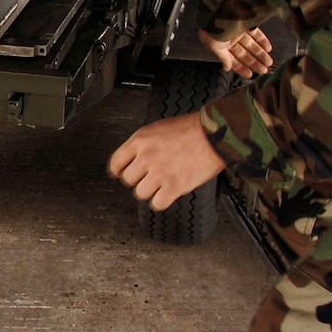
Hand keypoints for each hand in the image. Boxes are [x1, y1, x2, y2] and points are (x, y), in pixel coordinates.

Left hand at [107, 112, 226, 210]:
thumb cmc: (191, 129)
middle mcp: (146, 157)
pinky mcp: (174, 186)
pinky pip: (157, 203)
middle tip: (148, 177)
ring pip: (140, 193)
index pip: (117, 162)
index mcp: (140, 140)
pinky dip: (161, 201)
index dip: (118, 170)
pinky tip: (166, 195)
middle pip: (128, 179)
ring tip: (159, 185)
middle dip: (138, 179)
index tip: (120, 174)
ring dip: (149, 191)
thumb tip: (134, 158)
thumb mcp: (159, 128)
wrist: (214, 135)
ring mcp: (160, 173)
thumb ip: (144, 143)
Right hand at [202, 26, 272, 78]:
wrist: (217, 10)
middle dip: (254, 63)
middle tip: (263, 71)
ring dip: (261, 54)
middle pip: (244, 54)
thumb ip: (223, 58)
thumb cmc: (211, 27)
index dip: (241, 68)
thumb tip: (227, 68)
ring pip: (252, 45)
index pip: (232, 60)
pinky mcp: (246, 23)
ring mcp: (239, 31)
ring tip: (269, 62)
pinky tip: (268, 48)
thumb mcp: (214, 46)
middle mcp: (230, 39)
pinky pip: (256, 33)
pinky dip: (262, 41)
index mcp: (221, 46)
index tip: (250, 75)